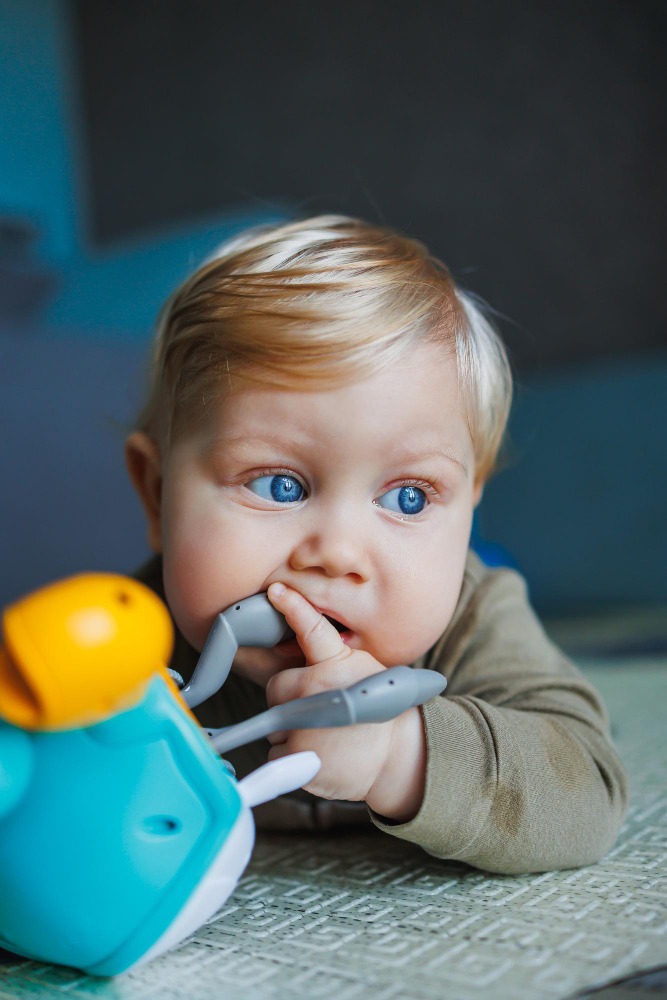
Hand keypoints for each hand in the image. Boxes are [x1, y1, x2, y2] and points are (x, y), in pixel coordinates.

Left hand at [264, 583, 425, 819]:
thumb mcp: (363, 669)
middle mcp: (316, 692)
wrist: (397, 755)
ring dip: (290, 728)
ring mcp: (303, 728)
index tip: (277, 590)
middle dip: (289, 697)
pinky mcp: (296, 759)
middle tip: (318, 708)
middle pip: (275, 687)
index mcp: (336, 666)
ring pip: (274, 723)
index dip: (293, 606)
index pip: (312, 628)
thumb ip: (330, 656)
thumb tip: (299, 633)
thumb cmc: (378, 710)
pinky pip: (275, 752)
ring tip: (323, 733)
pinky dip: (290, 756)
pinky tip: (317, 754)